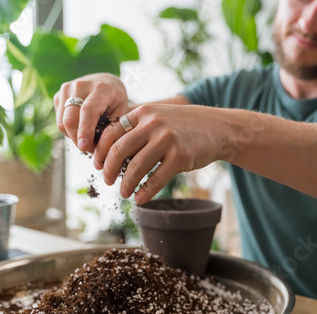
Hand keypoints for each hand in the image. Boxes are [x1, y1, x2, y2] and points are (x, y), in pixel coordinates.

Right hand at [54, 73, 128, 151]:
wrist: (105, 82)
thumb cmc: (116, 99)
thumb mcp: (121, 111)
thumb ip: (111, 128)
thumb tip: (99, 149)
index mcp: (101, 88)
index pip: (88, 111)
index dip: (84, 130)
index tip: (84, 147)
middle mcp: (81, 86)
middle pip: (70, 118)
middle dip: (78, 139)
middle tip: (91, 150)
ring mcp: (67, 89)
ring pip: (62, 122)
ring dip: (74, 137)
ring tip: (88, 141)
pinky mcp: (58, 96)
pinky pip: (59, 121)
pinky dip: (69, 131)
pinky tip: (81, 130)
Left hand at [93, 103, 230, 203]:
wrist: (219, 128)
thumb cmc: (186, 126)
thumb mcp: (160, 116)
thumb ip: (139, 128)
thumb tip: (113, 153)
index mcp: (143, 112)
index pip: (111, 133)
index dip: (100, 152)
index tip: (97, 165)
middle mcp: (153, 123)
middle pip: (119, 150)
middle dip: (108, 170)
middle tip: (106, 182)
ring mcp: (167, 139)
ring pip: (136, 167)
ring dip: (126, 184)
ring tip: (124, 193)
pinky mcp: (180, 156)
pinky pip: (156, 179)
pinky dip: (145, 191)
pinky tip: (140, 198)